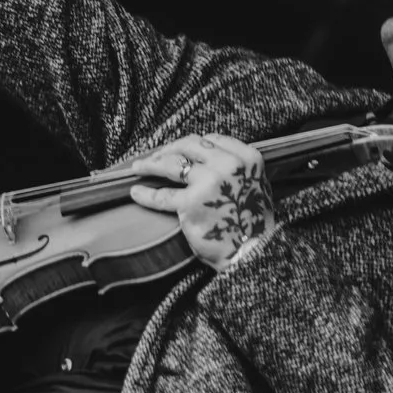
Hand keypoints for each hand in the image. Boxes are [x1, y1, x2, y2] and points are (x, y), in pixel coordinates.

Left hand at [126, 133, 278, 269]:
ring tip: (138, 167)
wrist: (254, 252)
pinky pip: (162, 195)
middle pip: (189, 146)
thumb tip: (206, 161)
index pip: (211, 140)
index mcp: (246, 158)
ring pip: (172, 164)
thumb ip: (236, 169)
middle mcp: (227, 165)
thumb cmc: (254, 223)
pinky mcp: (190, 204)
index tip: (180, 150)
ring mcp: (207, 183)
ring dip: (151, 164)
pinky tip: (136, 192)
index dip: (192, 145)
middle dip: (168, 149)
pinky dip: (146, 194)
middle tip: (155, 156)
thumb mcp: (256, 184)